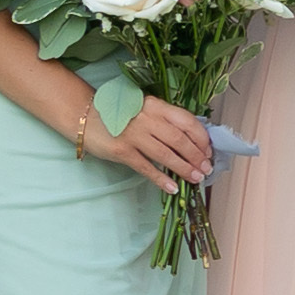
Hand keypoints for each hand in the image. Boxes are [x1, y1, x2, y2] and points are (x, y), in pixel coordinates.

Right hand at [84, 91, 220, 195]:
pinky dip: (161, 179)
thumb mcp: (147, 109)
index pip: (188, 122)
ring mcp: (134, 135)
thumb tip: (193, 141)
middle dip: (197, 157)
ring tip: (196, 178)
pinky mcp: (121, 151)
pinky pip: (146, 167)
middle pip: (180, 140)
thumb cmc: (121, 114)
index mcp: (157, 106)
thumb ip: (166, 120)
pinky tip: (172, 187)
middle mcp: (148, 119)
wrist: (85, 116)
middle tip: (206, 169)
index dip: (202, 139)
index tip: (209, 151)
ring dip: (184, 169)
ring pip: (166, 155)